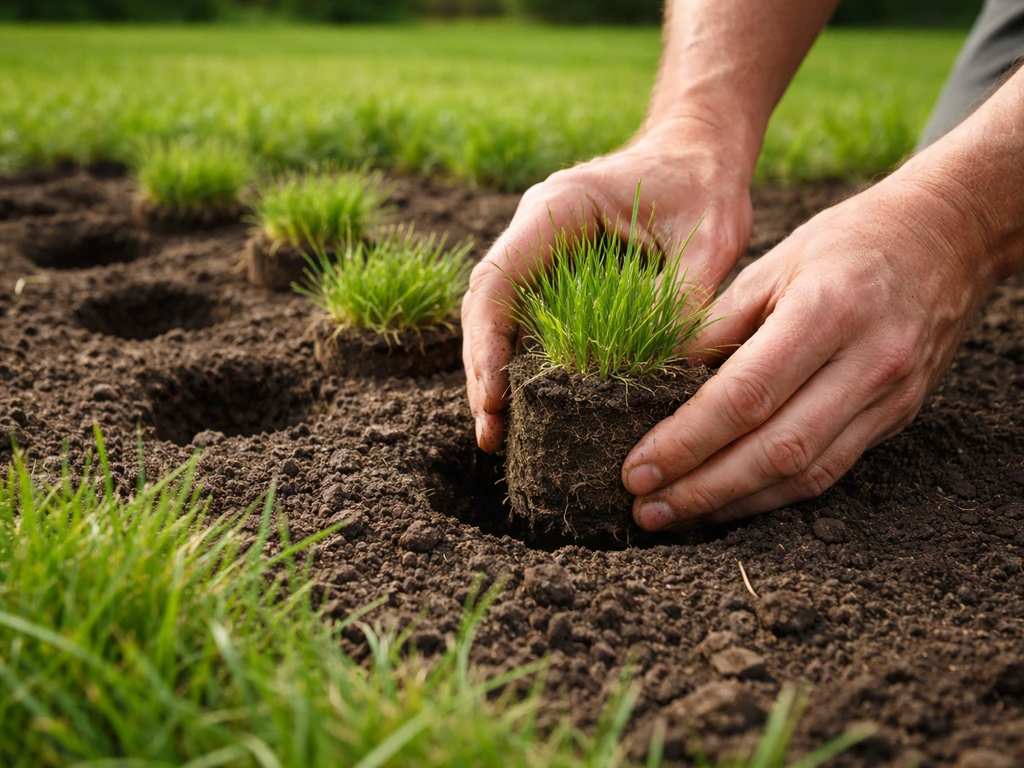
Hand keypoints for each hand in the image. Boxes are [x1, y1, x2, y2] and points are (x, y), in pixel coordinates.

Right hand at [463, 119, 755, 451]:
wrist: (700, 146)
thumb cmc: (705, 181)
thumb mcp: (713, 238)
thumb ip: (689, 300)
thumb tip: (665, 375)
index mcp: (559, 207)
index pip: (499, 280)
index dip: (488, 344)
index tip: (493, 399)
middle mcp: (536, 226)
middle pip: (484, 303)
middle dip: (482, 369)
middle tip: (490, 433)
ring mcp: (540, 247)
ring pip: (495, 313)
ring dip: (493, 369)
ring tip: (497, 431)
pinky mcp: (555, 268)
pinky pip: (523, 315)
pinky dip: (518, 357)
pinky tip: (524, 402)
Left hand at [622, 172, 998, 529]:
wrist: (949, 237)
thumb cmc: (848, 241)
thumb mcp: (773, 261)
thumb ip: (716, 323)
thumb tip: (657, 380)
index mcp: (826, 310)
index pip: (745, 396)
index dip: (686, 441)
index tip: (637, 469)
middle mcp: (866, 363)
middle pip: (775, 450)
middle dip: (701, 490)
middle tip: (645, 509)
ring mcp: (890, 397)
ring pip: (805, 475)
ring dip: (733, 505)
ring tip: (675, 516)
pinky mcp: (898, 418)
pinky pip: (830, 471)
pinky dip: (773, 494)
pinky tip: (728, 503)